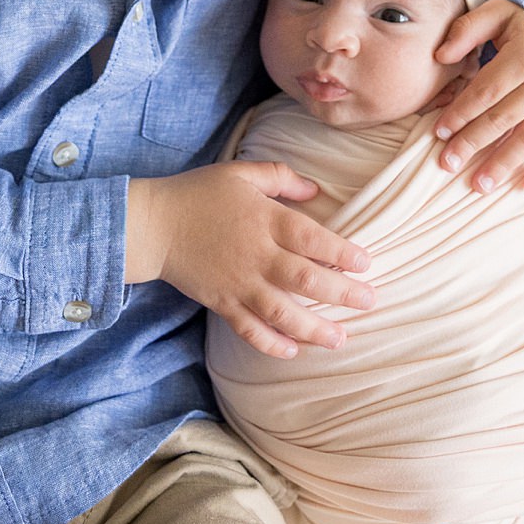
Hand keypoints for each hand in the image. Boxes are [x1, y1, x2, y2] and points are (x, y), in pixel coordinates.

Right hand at [126, 164, 378, 358]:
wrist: (153, 224)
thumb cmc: (199, 194)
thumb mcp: (241, 173)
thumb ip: (281, 178)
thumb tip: (316, 190)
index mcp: (265, 220)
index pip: (313, 238)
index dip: (342, 253)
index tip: (365, 263)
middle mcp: (257, 255)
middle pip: (307, 279)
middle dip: (343, 294)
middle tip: (370, 302)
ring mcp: (239, 283)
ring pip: (283, 312)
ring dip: (314, 328)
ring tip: (341, 339)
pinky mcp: (222, 303)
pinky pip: (249, 329)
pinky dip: (271, 343)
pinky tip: (293, 351)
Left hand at [429, 0, 523, 195]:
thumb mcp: (498, 12)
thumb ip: (467, 30)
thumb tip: (439, 55)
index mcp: (523, 58)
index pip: (485, 92)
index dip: (461, 113)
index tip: (438, 132)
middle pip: (502, 120)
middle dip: (472, 144)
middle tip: (447, 164)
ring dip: (503, 164)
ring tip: (479, 185)